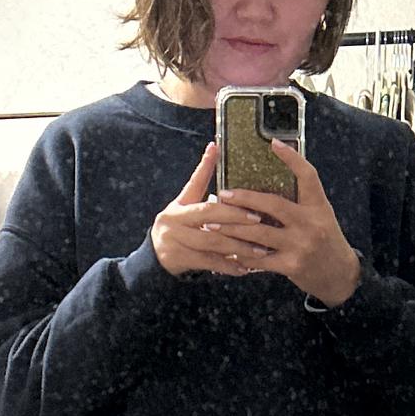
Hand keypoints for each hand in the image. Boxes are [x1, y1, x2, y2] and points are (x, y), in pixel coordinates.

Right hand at [148, 144, 286, 279]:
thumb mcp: (186, 203)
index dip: (212, 175)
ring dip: (238, 246)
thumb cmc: (179, 227)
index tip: (240, 187)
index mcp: (179, 204)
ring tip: (259, 250)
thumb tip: (214, 147)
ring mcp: (174, 240)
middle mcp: (174, 219)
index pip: (197, 185)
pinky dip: (228, 266)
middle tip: (258, 220)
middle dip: (235, 216)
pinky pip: (208, 263)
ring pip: (211, 241)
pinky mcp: (178, 259)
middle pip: (208, 214)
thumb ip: (201, 179)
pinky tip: (244, 268)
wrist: (155, 258)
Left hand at [206, 143, 362, 304]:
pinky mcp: (292, 265)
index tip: (274, 143)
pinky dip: (242, 254)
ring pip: (259, 233)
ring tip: (213, 223)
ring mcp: (301, 245)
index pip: (308, 176)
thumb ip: (300, 201)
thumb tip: (270, 181)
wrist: (340, 274)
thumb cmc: (325, 240)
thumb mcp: (320, 215)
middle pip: (273, 204)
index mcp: (319, 206)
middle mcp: (311, 223)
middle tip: (223, 194)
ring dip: (233, 228)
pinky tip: (228, 249)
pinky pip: (260, 259)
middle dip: (244, 199)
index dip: (292, 158)